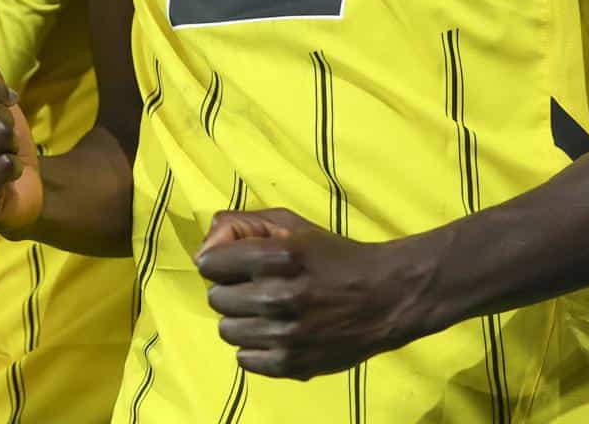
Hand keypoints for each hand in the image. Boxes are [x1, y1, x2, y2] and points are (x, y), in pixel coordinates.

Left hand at [196, 208, 413, 379]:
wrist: (384, 297)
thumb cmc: (333, 256)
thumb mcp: (291, 225)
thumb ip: (241, 225)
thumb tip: (204, 248)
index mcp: (279, 256)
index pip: (209, 263)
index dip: (221, 261)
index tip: (238, 263)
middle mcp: (280, 296)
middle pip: (216, 298)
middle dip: (232, 289)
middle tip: (258, 287)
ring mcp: (286, 334)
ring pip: (227, 330)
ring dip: (242, 319)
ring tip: (267, 312)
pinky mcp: (293, 364)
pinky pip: (244, 359)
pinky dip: (255, 347)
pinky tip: (276, 334)